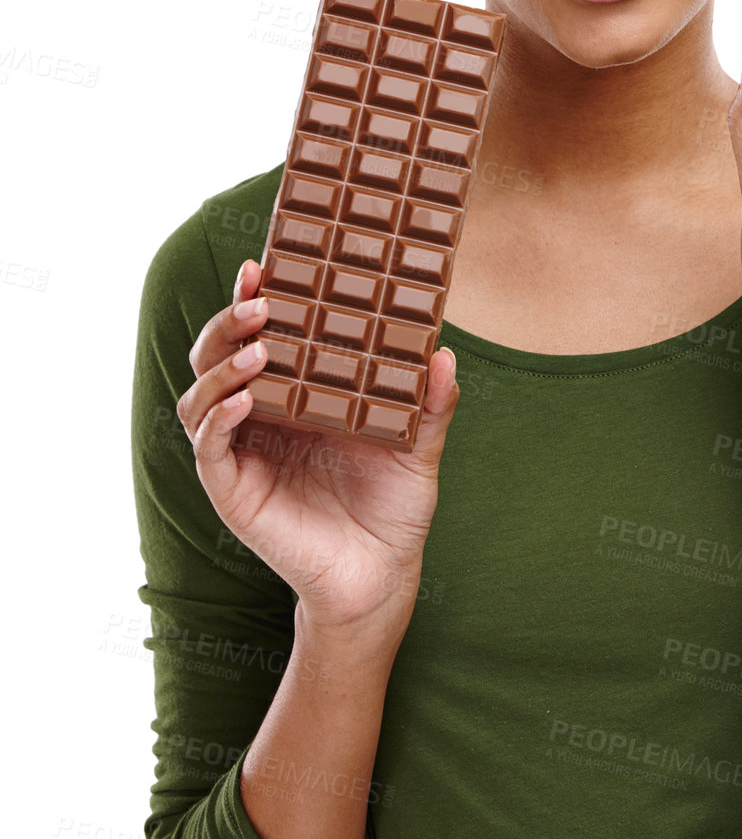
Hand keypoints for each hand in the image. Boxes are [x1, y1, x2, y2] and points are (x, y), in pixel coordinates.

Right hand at [175, 256, 460, 634]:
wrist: (382, 575)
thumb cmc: (394, 507)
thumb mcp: (419, 448)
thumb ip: (430, 404)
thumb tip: (443, 354)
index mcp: (296, 394)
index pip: (262, 335)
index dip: (254, 299)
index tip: (263, 264)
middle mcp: (259, 415)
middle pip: (219, 354)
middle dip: (231, 321)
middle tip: (262, 300)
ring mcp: (240, 450)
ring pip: (202, 394)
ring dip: (223, 364)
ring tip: (258, 347)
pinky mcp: (231, 489)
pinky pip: (209, 445)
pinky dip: (219, 417)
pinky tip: (245, 400)